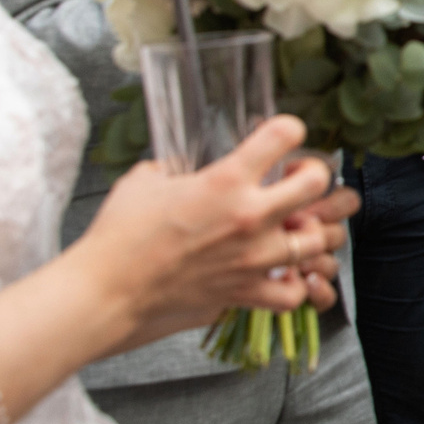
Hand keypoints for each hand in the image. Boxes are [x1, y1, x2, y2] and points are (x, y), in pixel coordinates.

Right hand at [74, 116, 357, 353]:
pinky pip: (295, 292)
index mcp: (224, 180)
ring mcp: (252, 258)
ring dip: (312, 230)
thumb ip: (176, 168)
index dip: (288, 129)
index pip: (283, 134)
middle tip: (299, 179)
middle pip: (316, 182)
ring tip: (295, 227)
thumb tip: (185, 167)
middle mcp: (248, 216)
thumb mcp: (145, 180)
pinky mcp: (245, 293)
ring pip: (318, 239)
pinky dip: (296, 283)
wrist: (105, 291)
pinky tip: (282, 272)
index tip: (283, 137)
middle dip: (314, 174)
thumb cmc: (118, 236)